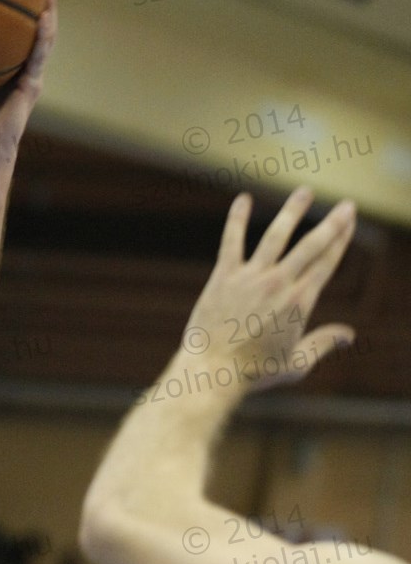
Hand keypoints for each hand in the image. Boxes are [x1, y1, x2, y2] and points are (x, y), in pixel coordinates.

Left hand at [0, 0, 56, 168]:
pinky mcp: (32, 86)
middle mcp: (26, 69)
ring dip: (50, 9)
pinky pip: (37, 57)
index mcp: (12, 68)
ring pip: (46, 37)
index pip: (20, 34)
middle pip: (38, 28)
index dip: (22, 10)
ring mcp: (32, 77)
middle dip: (42, 1)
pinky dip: (42, 36)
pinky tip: (43, 17)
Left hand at [180, 188, 355, 392]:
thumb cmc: (254, 372)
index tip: (350, 222)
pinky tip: (243, 198)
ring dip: (292, 212)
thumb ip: (323, 344)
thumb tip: (348, 334)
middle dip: (332, 223)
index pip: (326, 263)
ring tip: (305, 192)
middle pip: (312, 246)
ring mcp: (250, 278)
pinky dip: (236, 219)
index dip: (341, 240)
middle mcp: (279, 284)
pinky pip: (231, 242)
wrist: (213, 371)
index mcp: (300, 302)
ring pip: (276, 236)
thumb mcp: (297, 364)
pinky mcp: (223, 277)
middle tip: (347, 204)